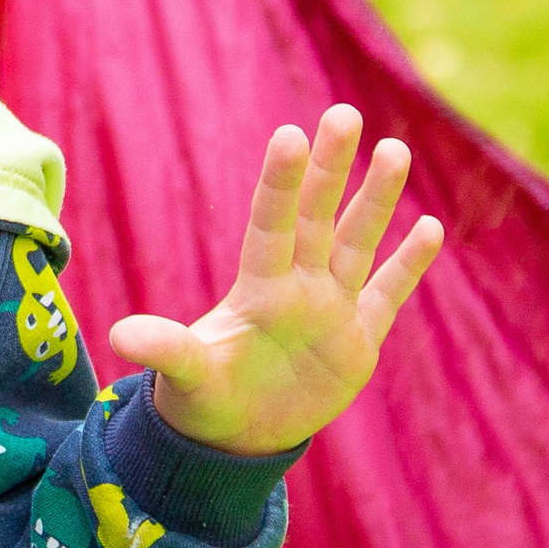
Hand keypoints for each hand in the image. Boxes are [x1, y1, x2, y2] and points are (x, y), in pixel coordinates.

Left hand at [110, 105, 443, 455]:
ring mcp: (332, 309)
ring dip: (376, 200)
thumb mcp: (186, 378)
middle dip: (332, 169)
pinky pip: (387, 294)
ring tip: (394, 148)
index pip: (272, 225)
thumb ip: (166, 351)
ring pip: (358, 242)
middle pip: (318, 217)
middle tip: (343, 113)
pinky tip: (430, 226)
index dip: (281, 184)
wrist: (238, 434)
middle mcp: (298, 287)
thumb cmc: (204, 399)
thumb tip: (119, 335)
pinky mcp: (359, 340)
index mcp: (258, 290)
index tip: (289, 135)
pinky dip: (408, 265)